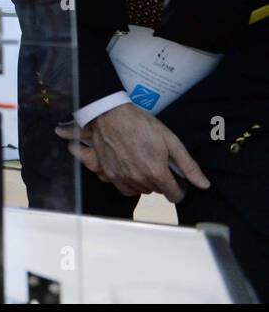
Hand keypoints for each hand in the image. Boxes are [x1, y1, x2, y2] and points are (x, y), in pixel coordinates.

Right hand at [56, 105, 209, 201]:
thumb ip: (188, 165)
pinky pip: (125, 189)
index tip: (177, 177)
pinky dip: (130, 184)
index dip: (180, 188)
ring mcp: (122, 178)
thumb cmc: (142, 125)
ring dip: (146, 182)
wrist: (110, 115)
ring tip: (144, 164)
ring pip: (142, 190)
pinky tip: (131, 169)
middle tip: (159, 163)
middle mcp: (139, 180)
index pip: (174, 196)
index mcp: (156, 173)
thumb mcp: (171, 141)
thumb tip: (204, 185)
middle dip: (162, 181)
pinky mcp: (108, 174)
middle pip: (158, 191)